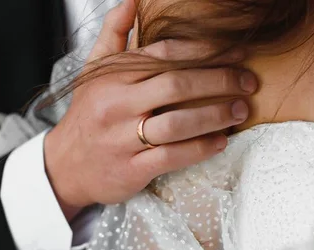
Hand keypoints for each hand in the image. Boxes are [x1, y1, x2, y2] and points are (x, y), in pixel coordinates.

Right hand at [44, 0, 256, 218]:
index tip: (237, 53)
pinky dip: (200, 148)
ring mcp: (123, 140)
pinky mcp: (130, 169)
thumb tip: (132, 0)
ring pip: (176, 124)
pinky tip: (220, 142)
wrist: (65, 165)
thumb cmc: (88, 115)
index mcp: (113, 77)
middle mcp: (117, 105)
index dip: (205, 51)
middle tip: (248, 82)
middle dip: (219, 81)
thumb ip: (114, 35)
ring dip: (215, 115)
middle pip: (176, 86)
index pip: (165, 55)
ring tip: (240, 111)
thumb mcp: (93, 71)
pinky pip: (171, 157)